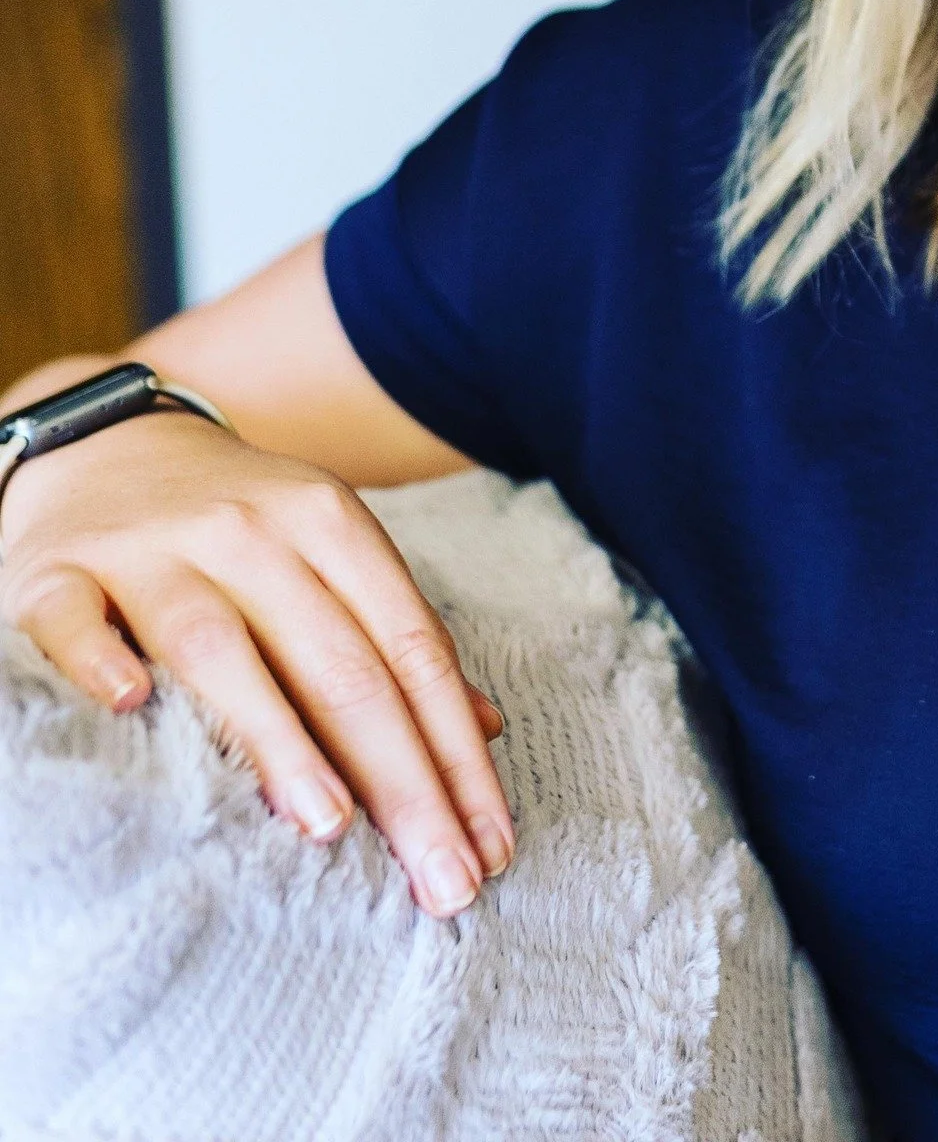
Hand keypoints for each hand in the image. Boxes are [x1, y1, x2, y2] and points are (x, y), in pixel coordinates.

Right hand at [0, 407, 514, 918]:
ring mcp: (154, 550)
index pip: (413, 650)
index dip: (456, 753)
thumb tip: (488, 729)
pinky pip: (76, 620)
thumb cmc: (240, 529)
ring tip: (329, 825)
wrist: (108, 444)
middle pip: (343, 665)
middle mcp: (254, 531)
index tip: (490, 848)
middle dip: (403, 781)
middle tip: (443, 882)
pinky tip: (131, 708)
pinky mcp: (58, 572)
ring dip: (278, 738)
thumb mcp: (332, 557)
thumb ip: (398, 639)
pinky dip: (100, 660)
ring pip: (221, 647)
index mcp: (334, 527)